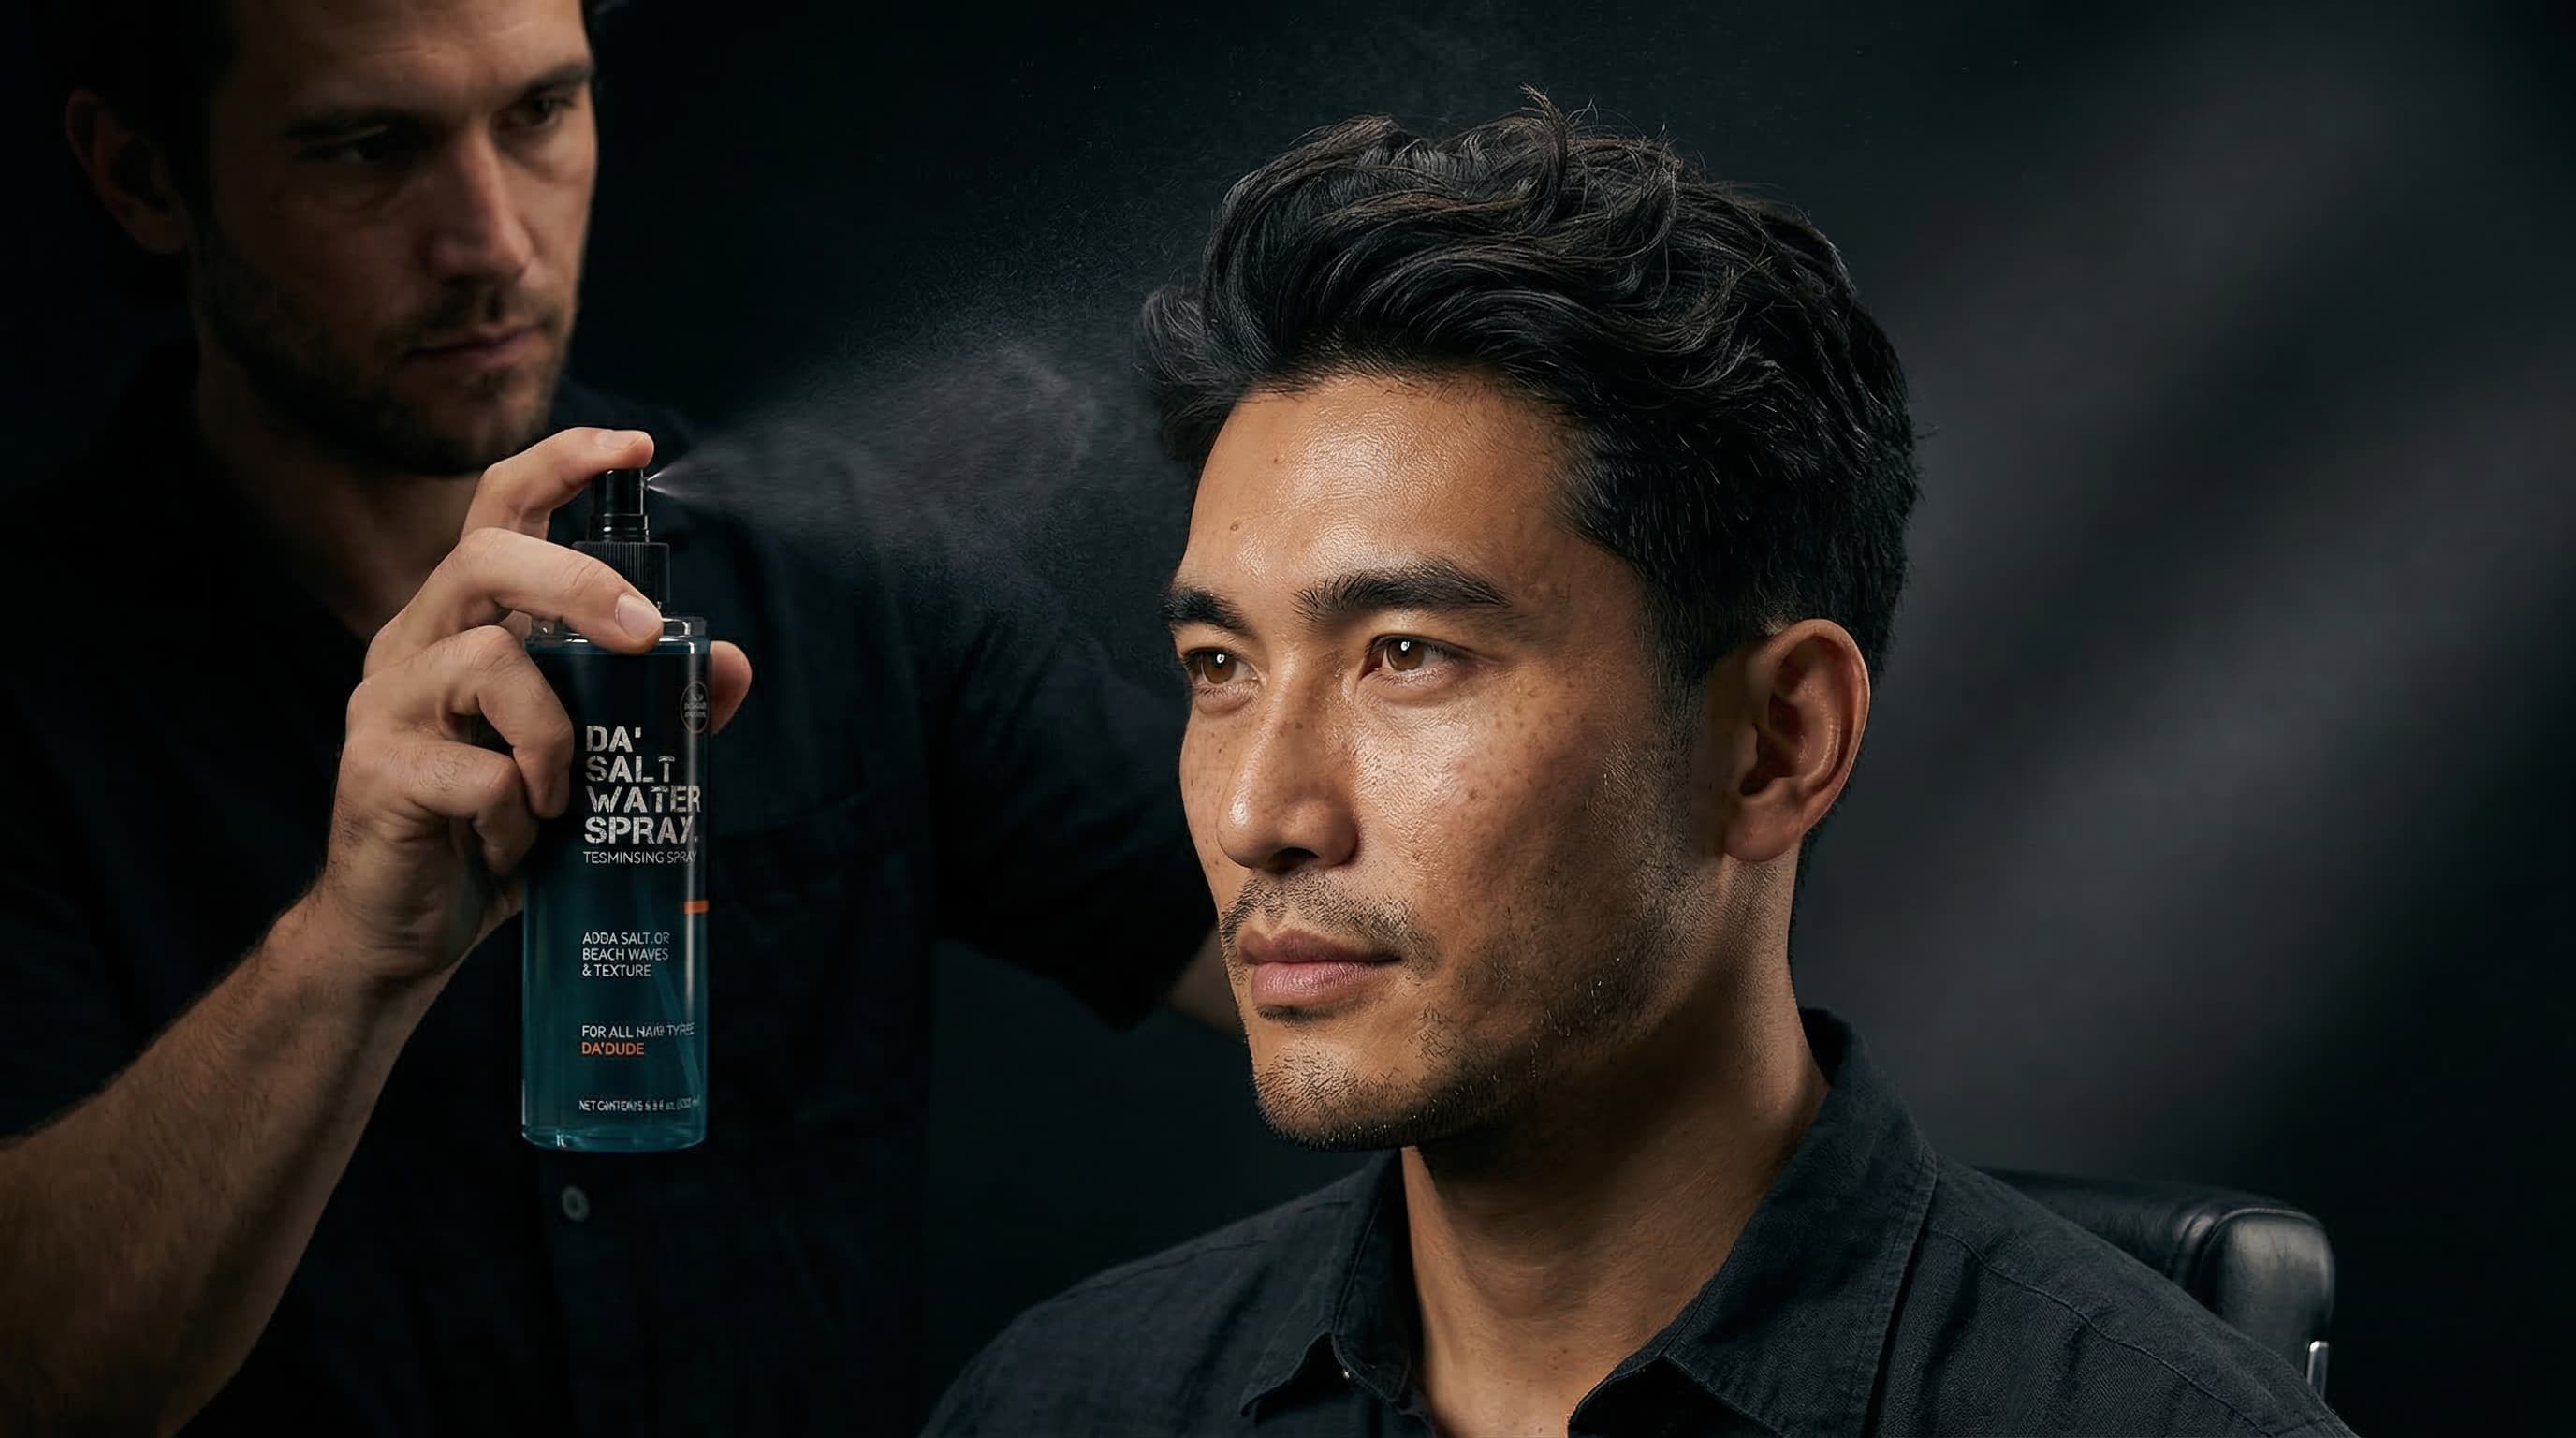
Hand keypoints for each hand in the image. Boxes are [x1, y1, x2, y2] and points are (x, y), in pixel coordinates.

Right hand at [306, 428, 753, 982]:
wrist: (405, 929)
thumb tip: (730, 664)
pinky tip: (511, 845)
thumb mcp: (587, 761)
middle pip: (486, 556)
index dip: (561, 463)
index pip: (501, 509)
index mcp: (464, 621)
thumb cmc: (498, 830)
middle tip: (643, 630)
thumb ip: (652, 707)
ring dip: (554, 737)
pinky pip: (481, 771)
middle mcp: (415, 641)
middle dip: (577, 582)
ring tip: (558, 798)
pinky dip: (521, 814)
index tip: (634, 444)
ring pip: (489, 661)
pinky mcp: (376, 767)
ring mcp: (385, 701)